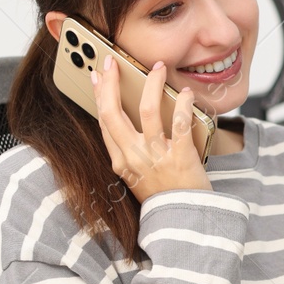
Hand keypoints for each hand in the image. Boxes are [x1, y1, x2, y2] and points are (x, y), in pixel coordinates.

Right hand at [92, 54, 212, 202]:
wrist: (185, 221)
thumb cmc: (164, 197)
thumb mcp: (137, 177)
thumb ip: (130, 153)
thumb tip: (131, 122)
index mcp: (121, 162)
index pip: (103, 122)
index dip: (99, 96)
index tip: (96, 76)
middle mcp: (134, 157)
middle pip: (114, 113)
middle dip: (111, 83)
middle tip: (112, 62)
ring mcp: (156, 157)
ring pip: (148, 110)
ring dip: (152, 84)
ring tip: (159, 68)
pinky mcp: (181, 157)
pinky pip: (180, 123)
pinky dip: (183, 104)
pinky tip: (186, 93)